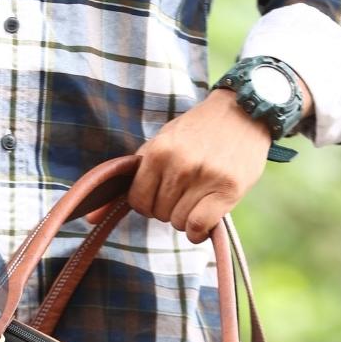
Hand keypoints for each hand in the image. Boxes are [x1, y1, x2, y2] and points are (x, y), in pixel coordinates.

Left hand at [128, 79, 307, 244]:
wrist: (245, 110)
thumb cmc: (198, 131)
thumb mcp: (163, 141)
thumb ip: (135, 174)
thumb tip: (95, 217)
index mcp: (159, 151)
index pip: (137, 201)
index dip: (148, 203)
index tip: (161, 193)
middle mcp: (180, 164)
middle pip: (158, 214)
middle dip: (168, 208)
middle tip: (186, 190)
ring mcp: (205, 177)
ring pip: (178, 223)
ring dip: (186, 217)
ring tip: (199, 196)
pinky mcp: (228, 189)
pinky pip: (199, 227)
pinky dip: (199, 231)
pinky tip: (204, 220)